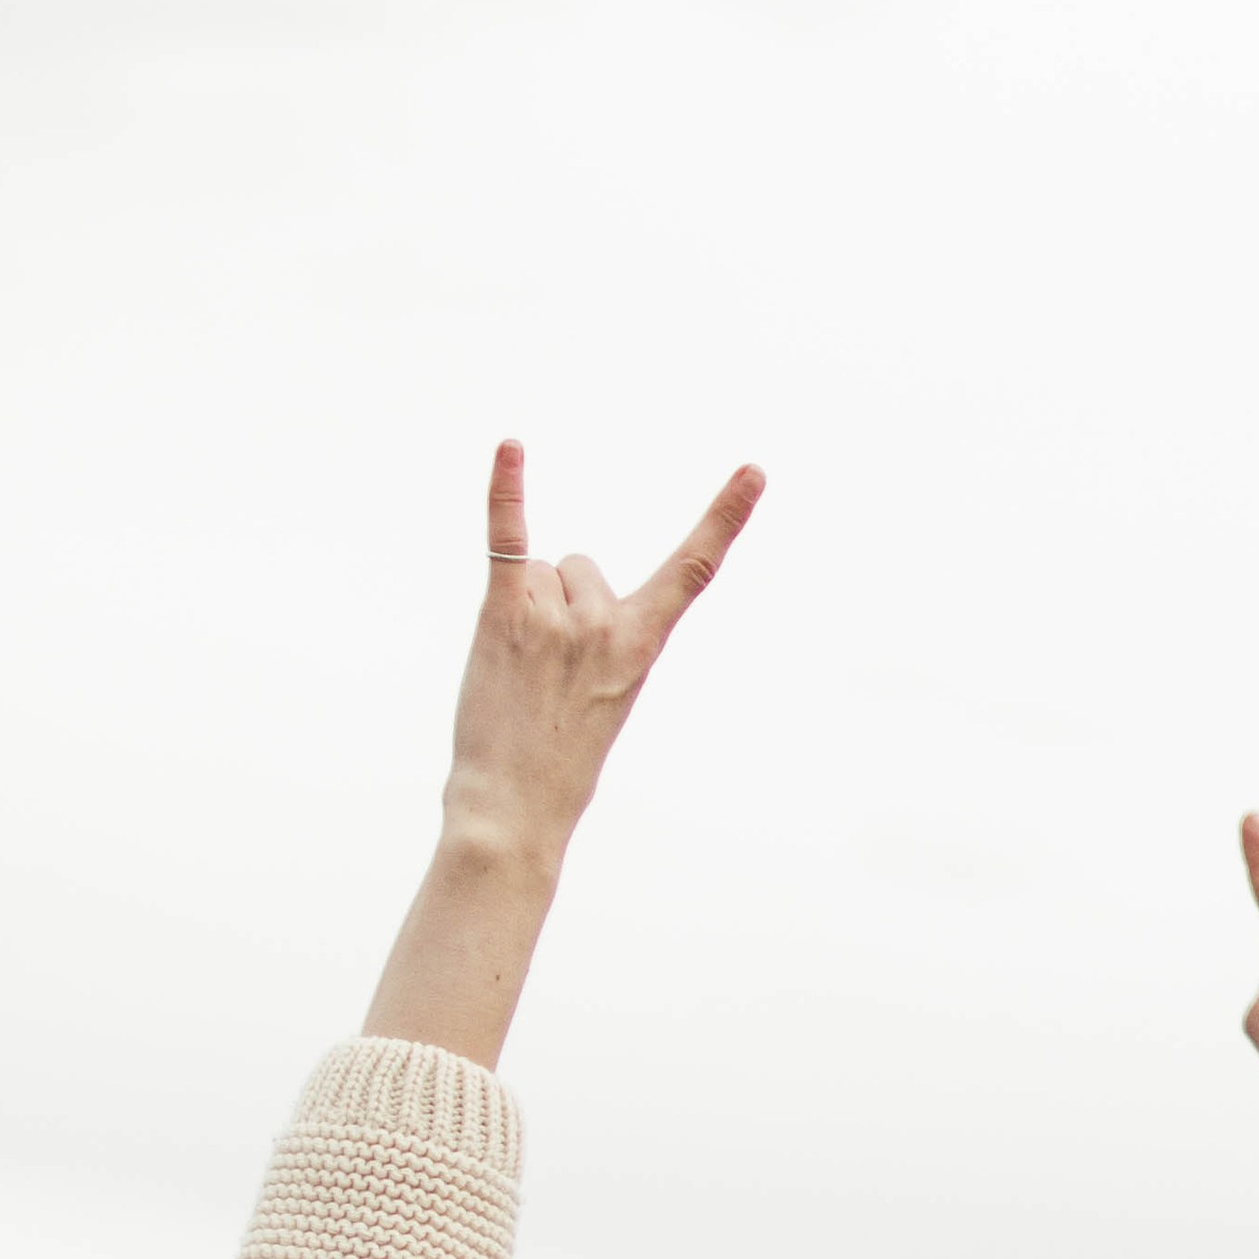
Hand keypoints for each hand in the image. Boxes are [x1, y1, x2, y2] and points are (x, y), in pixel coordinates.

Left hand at [362, 439, 763, 1068]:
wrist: (513, 808)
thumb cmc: (557, 761)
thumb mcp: (604, 697)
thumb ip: (599, 634)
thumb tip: (559, 568)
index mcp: (642, 645)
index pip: (692, 571)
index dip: (725, 518)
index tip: (753, 471)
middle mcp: (607, 620)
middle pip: (580, 566)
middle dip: (559, 605)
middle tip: (544, 677)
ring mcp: (557, 613)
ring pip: (539, 571)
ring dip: (521, 609)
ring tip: (514, 671)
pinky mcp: (505, 610)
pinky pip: (508, 534)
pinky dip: (507, 490)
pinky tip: (511, 449)